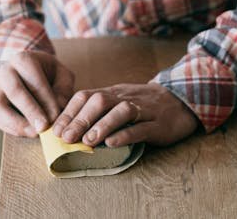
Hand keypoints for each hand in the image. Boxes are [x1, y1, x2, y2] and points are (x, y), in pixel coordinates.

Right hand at [0, 51, 74, 137]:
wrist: (29, 74)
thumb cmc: (49, 75)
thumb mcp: (61, 75)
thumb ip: (63, 89)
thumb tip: (58, 109)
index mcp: (23, 59)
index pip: (33, 79)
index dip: (45, 99)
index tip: (55, 116)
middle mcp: (6, 72)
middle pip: (15, 91)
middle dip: (30, 111)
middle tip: (43, 127)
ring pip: (0, 108)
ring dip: (19, 123)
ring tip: (36, 133)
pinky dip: (14, 130)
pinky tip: (29, 133)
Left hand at [51, 82, 198, 148]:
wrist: (180, 100)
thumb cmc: (143, 105)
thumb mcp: (120, 101)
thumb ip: (99, 110)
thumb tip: (69, 127)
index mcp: (113, 92)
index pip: (86, 95)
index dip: (70, 112)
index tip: (56, 130)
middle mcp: (126, 97)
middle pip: (100, 101)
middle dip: (81, 119)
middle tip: (67, 138)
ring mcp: (143, 109)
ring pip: (121, 111)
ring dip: (102, 125)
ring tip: (88, 141)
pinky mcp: (159, 124)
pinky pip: (141, 127)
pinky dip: (126, 134)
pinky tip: (113, 143)